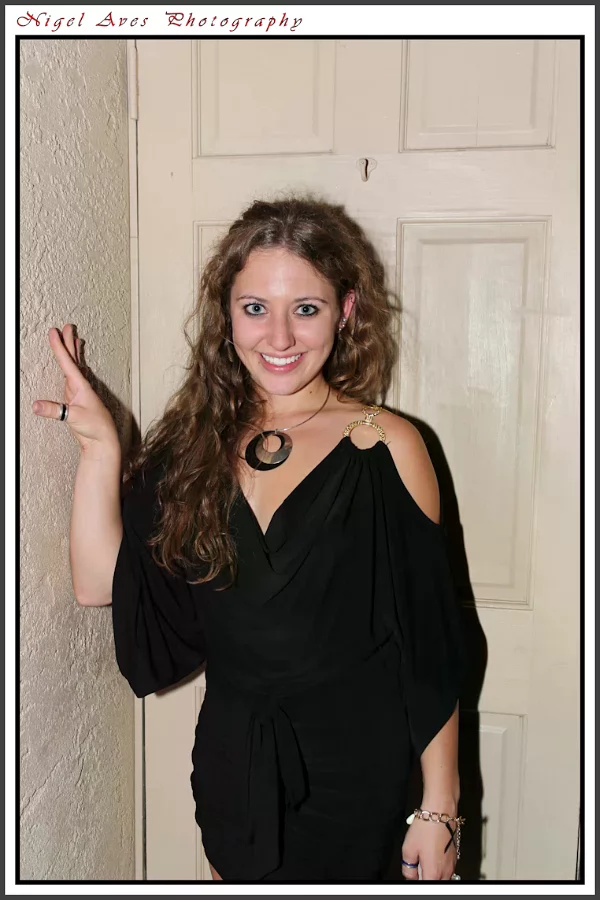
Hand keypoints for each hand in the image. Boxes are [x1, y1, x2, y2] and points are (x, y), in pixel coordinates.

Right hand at [32, 325, 119, 454]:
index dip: (60, 347)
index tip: (55, 332)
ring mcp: (80, 391)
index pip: (68, 362)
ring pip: (76, 367)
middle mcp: (81, 385)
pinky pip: (74, 377)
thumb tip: (37, 406)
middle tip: (68, 326)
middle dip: (70, 343)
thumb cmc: (94, 427)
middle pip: (74, 360)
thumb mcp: (73, 417)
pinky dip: (74, 367)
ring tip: (74, 339)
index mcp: (81, 385)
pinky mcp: (78, 399)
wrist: (103, 439)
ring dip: (74, 352)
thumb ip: (55, 411)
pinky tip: (74, 366)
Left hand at [401, 816, 457, 880]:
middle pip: (434, 883)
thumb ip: (408, 867)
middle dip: (425, 878)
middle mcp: (445, 871)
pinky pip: (446, 868)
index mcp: (433, 873)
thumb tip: (409, 875)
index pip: (425, 887)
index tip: (414, 876)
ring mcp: (452, 864)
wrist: (440, 812)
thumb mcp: (408, 848)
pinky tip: (432, 853)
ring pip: (442, 877)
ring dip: (433, 873)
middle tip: (418, 868)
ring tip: (425, 858)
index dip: (417, 881)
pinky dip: (439, 865)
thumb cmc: (427, 828)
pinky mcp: (455, 856)